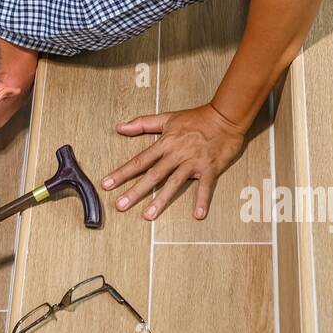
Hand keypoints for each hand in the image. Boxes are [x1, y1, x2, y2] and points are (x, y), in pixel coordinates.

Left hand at [101, 104, 245, 220]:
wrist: (225, 116)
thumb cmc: (197, 118)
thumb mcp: (167, 117)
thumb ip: (142, 123)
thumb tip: (120, 127)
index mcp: (165, 143)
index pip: (139, 160)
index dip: (122, 172)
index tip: (107, 184)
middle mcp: (176, 155)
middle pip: (152, 175)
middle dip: (135, 191)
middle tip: (120, 205)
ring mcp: (192, 163)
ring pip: (173, 183)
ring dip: (160, 200)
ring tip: (148, 215)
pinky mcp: (209, 168)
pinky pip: (205, 187)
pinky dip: (202, 200)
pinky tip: (198, 215)